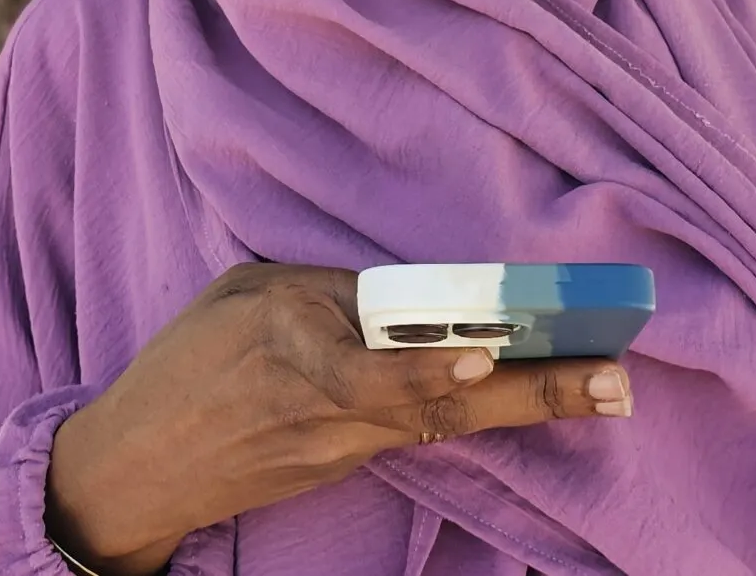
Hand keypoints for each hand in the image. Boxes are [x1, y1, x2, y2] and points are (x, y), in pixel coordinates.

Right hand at [44, 263, 631, 573]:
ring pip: (449, 422)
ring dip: (531, 403)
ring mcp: (345, 446)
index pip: (368, 371)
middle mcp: (330, 410)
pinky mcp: (349, 462)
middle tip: (613, 381)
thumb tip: (402, 290)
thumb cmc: (187, 364)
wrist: (142, 467)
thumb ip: (323, 288)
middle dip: (534, 391)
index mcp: (291, 350)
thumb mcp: (242, 294)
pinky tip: (541, 387)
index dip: (425, 369)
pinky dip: (482, 409)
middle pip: (443, 405)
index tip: (484, 354)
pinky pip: (423, 429)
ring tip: (604, 386)